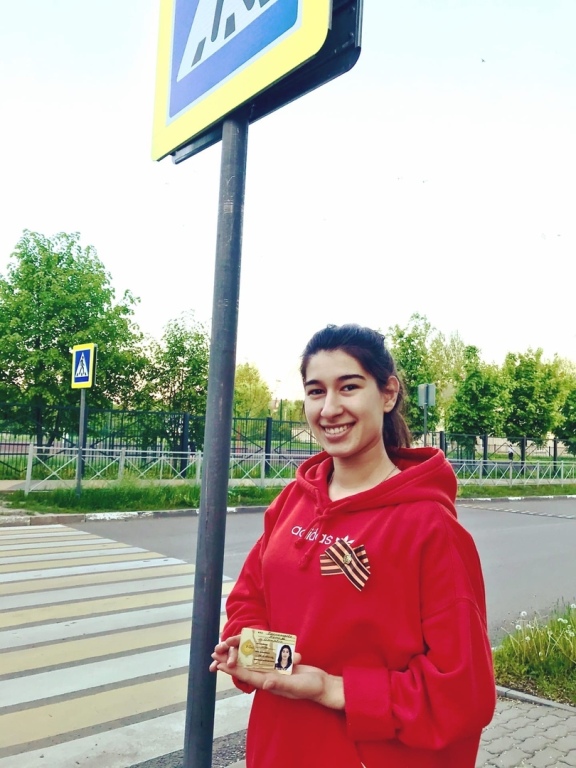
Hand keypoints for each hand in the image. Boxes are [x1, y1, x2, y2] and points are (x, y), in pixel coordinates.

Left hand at [210, 637, 343, 709]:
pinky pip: (265, 656)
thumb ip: (280, 683)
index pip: (247, 676)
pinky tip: (248, 644)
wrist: (322, 685)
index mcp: (269, 683)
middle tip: (216, 652)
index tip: (220, 664)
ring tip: (226, 646)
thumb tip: (264, 683)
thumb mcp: (295, 685)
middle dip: (231, 661)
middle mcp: (268, 677)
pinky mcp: (280, 665)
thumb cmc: (310, 687)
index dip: (233, 670)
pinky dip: (255, 651)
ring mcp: (274, 671)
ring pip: (253, 661)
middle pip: (246, 668)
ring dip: (240, 654)